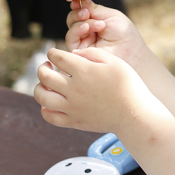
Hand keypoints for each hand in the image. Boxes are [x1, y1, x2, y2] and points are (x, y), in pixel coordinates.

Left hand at [34, 47, 153, 134]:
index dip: (53, 53)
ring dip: (39, 87)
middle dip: (43, 67)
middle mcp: (74, 89)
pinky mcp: (74, 121)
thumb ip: (92, 53)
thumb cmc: (128, 86)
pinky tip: (51, 103)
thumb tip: (72, 54)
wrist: (135, 115)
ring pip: (42, 97)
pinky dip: (45, 109)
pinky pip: (50, 117)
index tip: (54, 53)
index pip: (57, 57)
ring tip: (45, 85)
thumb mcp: (115, 62)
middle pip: (44, 76)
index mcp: (84, 71)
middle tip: (47, 66)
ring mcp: (72, 107)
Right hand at [65, 0, 147, 67]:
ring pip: (71, 28)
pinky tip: (87, 28)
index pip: (80, 12)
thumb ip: (94, 9)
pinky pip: (70, 39)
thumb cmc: (124, 34)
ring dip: (81, 22)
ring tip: (98, 24)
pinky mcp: (79, 52)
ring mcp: (83, 42)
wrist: (130, 52)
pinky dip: (77, 30)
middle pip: (72, 19)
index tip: (78, 2)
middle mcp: (87, 31)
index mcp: (95, 21)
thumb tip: (81, 0)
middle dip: (78, 13)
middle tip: (87, 13)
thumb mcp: (110, 15)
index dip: (77, 6)